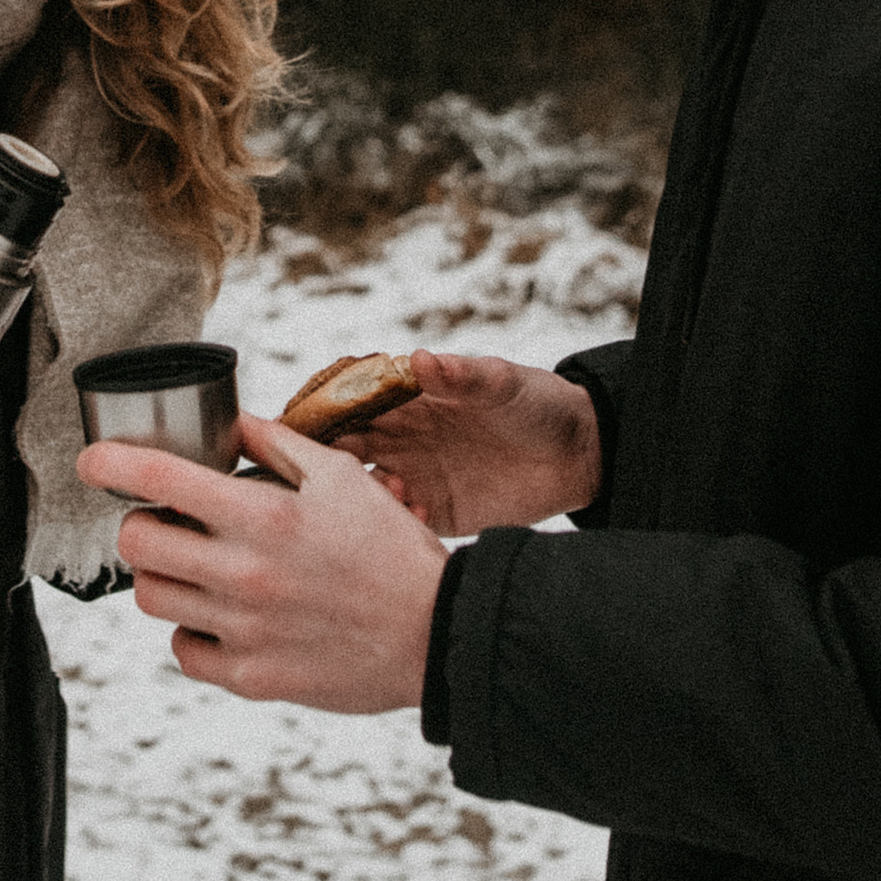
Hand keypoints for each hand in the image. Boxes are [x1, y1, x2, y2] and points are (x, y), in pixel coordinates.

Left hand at [76, 420, 446, 712]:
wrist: (436, 634)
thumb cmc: (392, 550)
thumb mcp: (344, 478)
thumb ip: (279, 445)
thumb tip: (230, 421)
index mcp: (264, 515)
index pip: (159, 479)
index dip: (111, 463)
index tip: (92, 460)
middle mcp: (243, 573)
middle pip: (137, 543)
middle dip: (141, 524)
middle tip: (165, 522)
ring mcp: (243, 630)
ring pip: (152, 597)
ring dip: (162, 575)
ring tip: (196, 567)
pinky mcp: (250, 676)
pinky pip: (183, 650)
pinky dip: (191, 630)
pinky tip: (219, 615)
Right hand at [335, 351, 600, 538]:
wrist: (579, 454)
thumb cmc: (537, 403)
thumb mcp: (502, 383)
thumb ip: (461, 375)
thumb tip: (418, 358)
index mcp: (409, 400)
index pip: (352, 403)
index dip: (324, 411)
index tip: (301, 421)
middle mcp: (403, 438)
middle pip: (346, 449)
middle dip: (329, 458)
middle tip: (329, 466)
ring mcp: (416, 476)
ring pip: (365, 489)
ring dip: (362, 493)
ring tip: (393, 490)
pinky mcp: (436, 512)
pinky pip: (400, 521)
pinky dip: (395, 521)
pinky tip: (415, 515)